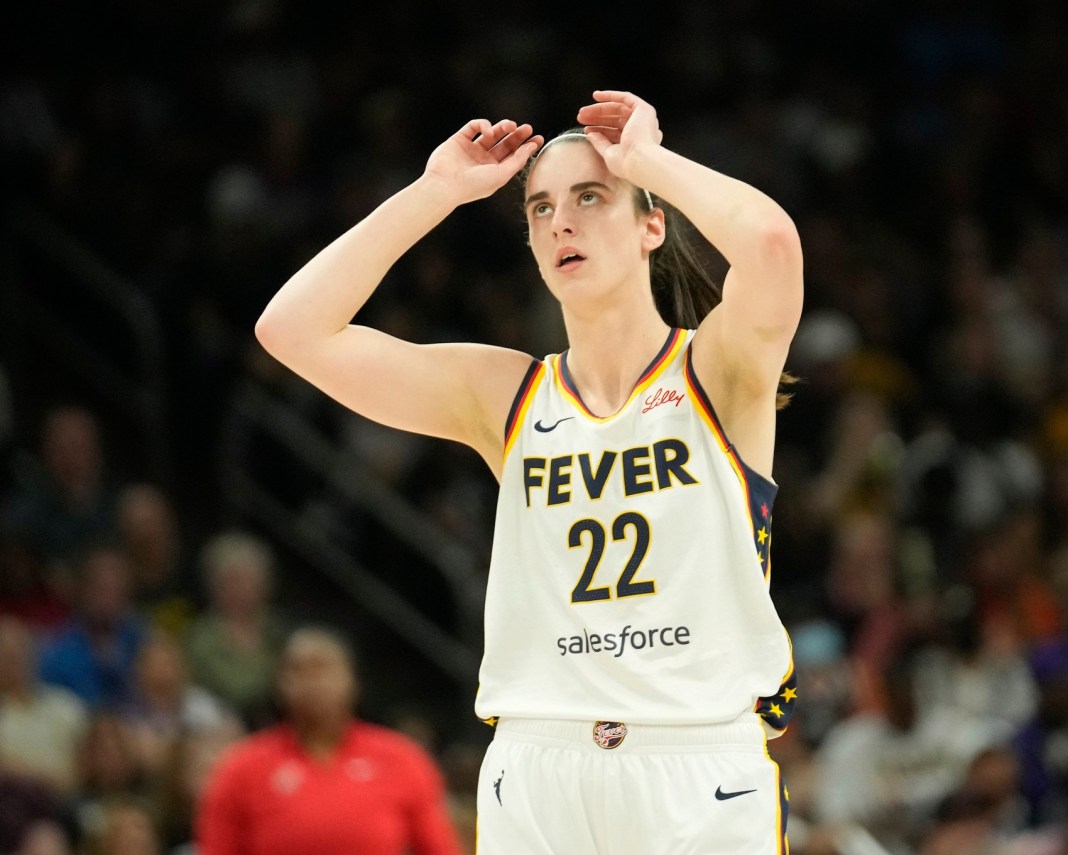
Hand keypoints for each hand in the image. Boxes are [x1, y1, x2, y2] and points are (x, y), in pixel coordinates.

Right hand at [423, 119, 541, 204]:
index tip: (537, 138)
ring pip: (491, 133)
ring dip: (502, 127)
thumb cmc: (473, 185)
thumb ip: (517, 161)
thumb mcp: (501, 175)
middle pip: (505, 143)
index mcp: (494, 171)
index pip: (513, 156)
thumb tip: (531, 147)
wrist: (446, 185)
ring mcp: (471, 149)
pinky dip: (483, 125)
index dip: (526, 146)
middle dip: (517, 135)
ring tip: (510, 126)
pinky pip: (474, 126)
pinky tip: (488, 131)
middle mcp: (483, 160)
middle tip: (527, 128)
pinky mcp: (459, 139)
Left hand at [577, 90, 662, 180]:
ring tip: (582, 112)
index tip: (586, 129)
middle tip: (580, 118)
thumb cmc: (626, 164)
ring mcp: (644, 119)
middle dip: (596, 118)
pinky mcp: (644, 109)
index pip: (615, 132)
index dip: (600, 129)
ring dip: (599, 109)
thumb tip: (590, 134)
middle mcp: (641, 130)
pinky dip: (611, 95)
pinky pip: (625, 98)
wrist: (638, 161)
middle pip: (615, 119)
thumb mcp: (609, 153)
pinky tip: (596, 96)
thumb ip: (601, 143)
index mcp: (636, 143)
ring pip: (618, 108)